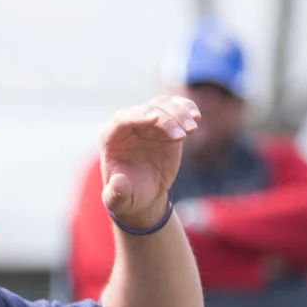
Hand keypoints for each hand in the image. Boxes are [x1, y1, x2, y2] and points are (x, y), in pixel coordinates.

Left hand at [98, 95, 199, 230]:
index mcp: (110, 138)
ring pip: (162, 105)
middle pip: (146, 110)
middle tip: (182, 135)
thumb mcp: (119, 201)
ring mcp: (147, 122)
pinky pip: (175, 107)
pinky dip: (186, 108)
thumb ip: (117, 194)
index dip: (139, 117)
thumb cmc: (128, 196)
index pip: (122, 120)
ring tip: (191, 129)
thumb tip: (118, 183)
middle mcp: (128, 124)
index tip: (156, 119)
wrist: (144, 194)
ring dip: (179, 113)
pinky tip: (196, 117)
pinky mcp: (165, 123)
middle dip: (165, 119)